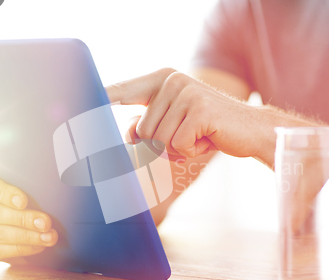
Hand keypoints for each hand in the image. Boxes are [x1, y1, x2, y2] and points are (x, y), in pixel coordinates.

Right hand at [0, 174, 57, 261]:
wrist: (30, 227)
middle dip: (23, 219)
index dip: (3, 193)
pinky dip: (22, 249)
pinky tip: (39, 247)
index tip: (23, 202)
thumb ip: (36, 188)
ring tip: (49, 237)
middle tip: (45, 223)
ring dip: (27, 236)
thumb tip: (61, 183)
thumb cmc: (33, 201)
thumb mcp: (32, 191)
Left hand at [106, 68, 266, 158]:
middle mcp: (171, 81)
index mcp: (162, 80)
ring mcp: (186, 92)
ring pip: (159, 141)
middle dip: (162, 145)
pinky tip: (208, 138)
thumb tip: (128, 134)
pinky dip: (192, 151)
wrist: (251, 129)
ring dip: (179, 149)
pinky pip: (178, 145)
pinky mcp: (199, 109)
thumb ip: (147, 126)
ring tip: (199, 136)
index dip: (100, 99)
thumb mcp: (173, 126)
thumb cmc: (207, 129)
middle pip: (142, 131)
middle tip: (188, 136)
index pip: (123, 90)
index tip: (78, 105)